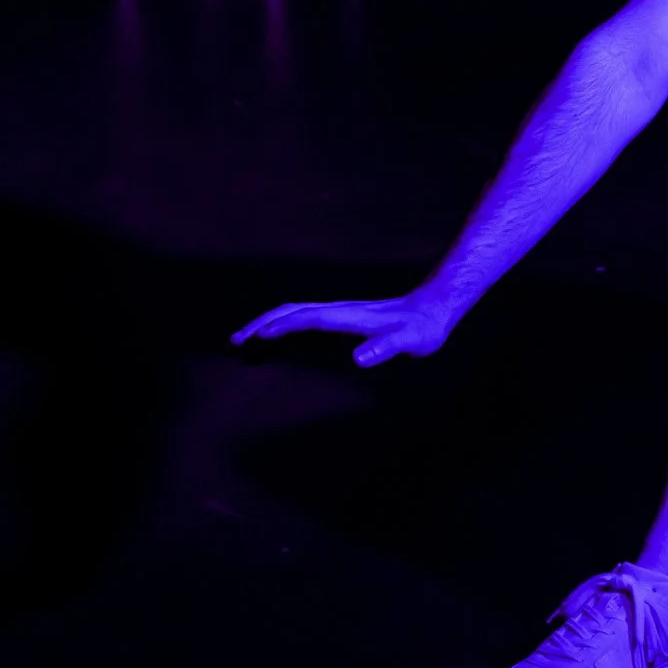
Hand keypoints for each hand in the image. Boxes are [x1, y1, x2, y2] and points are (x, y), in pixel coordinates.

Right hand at [230, 289, 455, 367]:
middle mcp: (339, 310)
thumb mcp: (409, 341)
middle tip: (234, 341)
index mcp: (349, 316)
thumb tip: (358, 358)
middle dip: (261, 323)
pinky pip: (304, 319)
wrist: (433, 309)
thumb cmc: (422, 328)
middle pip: (292, 311)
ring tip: (243, 340)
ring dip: (267, 323)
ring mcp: (340, 313)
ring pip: (294, 312)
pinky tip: (276, 340)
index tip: (256, 337)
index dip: (283, 326)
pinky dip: (282, 326)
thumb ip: (386, 347)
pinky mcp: (343, 318)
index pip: (308, 318)